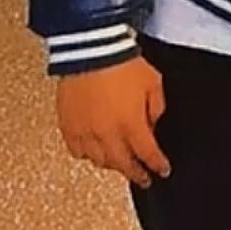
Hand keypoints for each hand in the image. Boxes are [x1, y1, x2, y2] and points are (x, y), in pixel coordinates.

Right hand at [56, 56, 170, 188]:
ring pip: (98, 161)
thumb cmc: (122, 63)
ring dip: (112, 165)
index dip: (157, 165)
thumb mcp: (154, 83)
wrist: (91, 51)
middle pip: (122, 164)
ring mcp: (85, 131)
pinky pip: (76, 151)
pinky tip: (93, 152)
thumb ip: (157, 108)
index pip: (147, 154)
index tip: (162, 170)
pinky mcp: (68, 126)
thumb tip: (153, 124)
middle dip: (136, 174)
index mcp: (131, 124)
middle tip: (143, 178)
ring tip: (121, 165)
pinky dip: (87, 155)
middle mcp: (107, 133)